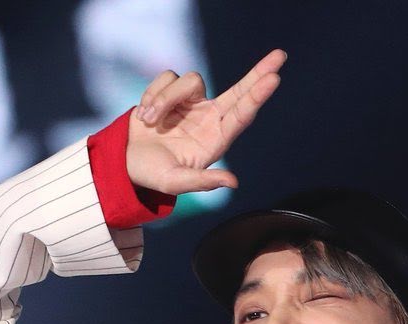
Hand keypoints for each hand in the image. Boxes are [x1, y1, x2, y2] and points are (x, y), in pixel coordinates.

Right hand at [126, 49, 286, 195]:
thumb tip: (233, 183)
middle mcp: (209, 118)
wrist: (127, 162)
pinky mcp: (173, 91)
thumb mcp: (176, 182)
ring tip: (150, 122)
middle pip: (239, 90)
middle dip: (258, 73)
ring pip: (189, 80)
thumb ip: (203, 181)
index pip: (241, 114)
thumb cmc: (154, 176)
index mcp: (215, 140)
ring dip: (165, 99)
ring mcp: (192, 103)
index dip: (257, 96)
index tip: (274, 79)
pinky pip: (167, 78)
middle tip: (279, 57)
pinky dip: (152, 96)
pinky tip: (145, 117)